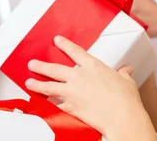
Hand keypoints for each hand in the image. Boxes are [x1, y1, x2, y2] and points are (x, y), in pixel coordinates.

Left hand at [26, 36, 155, 140]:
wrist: (122, 117)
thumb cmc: (126, 99)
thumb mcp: (126, 81)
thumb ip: (123, 74)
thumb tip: (126, 71)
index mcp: (93, 66)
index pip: (74, 51)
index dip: (64, 45)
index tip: (57, 40)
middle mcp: (79, 76)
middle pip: (55, 68)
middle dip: (42, 65)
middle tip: (33, 63)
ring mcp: (72, 92)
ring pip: (49, 86)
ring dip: (37, 84)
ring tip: (29, 82)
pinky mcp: (70, 107)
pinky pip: (56, 105)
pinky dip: (49, 105)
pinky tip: (42, 105)